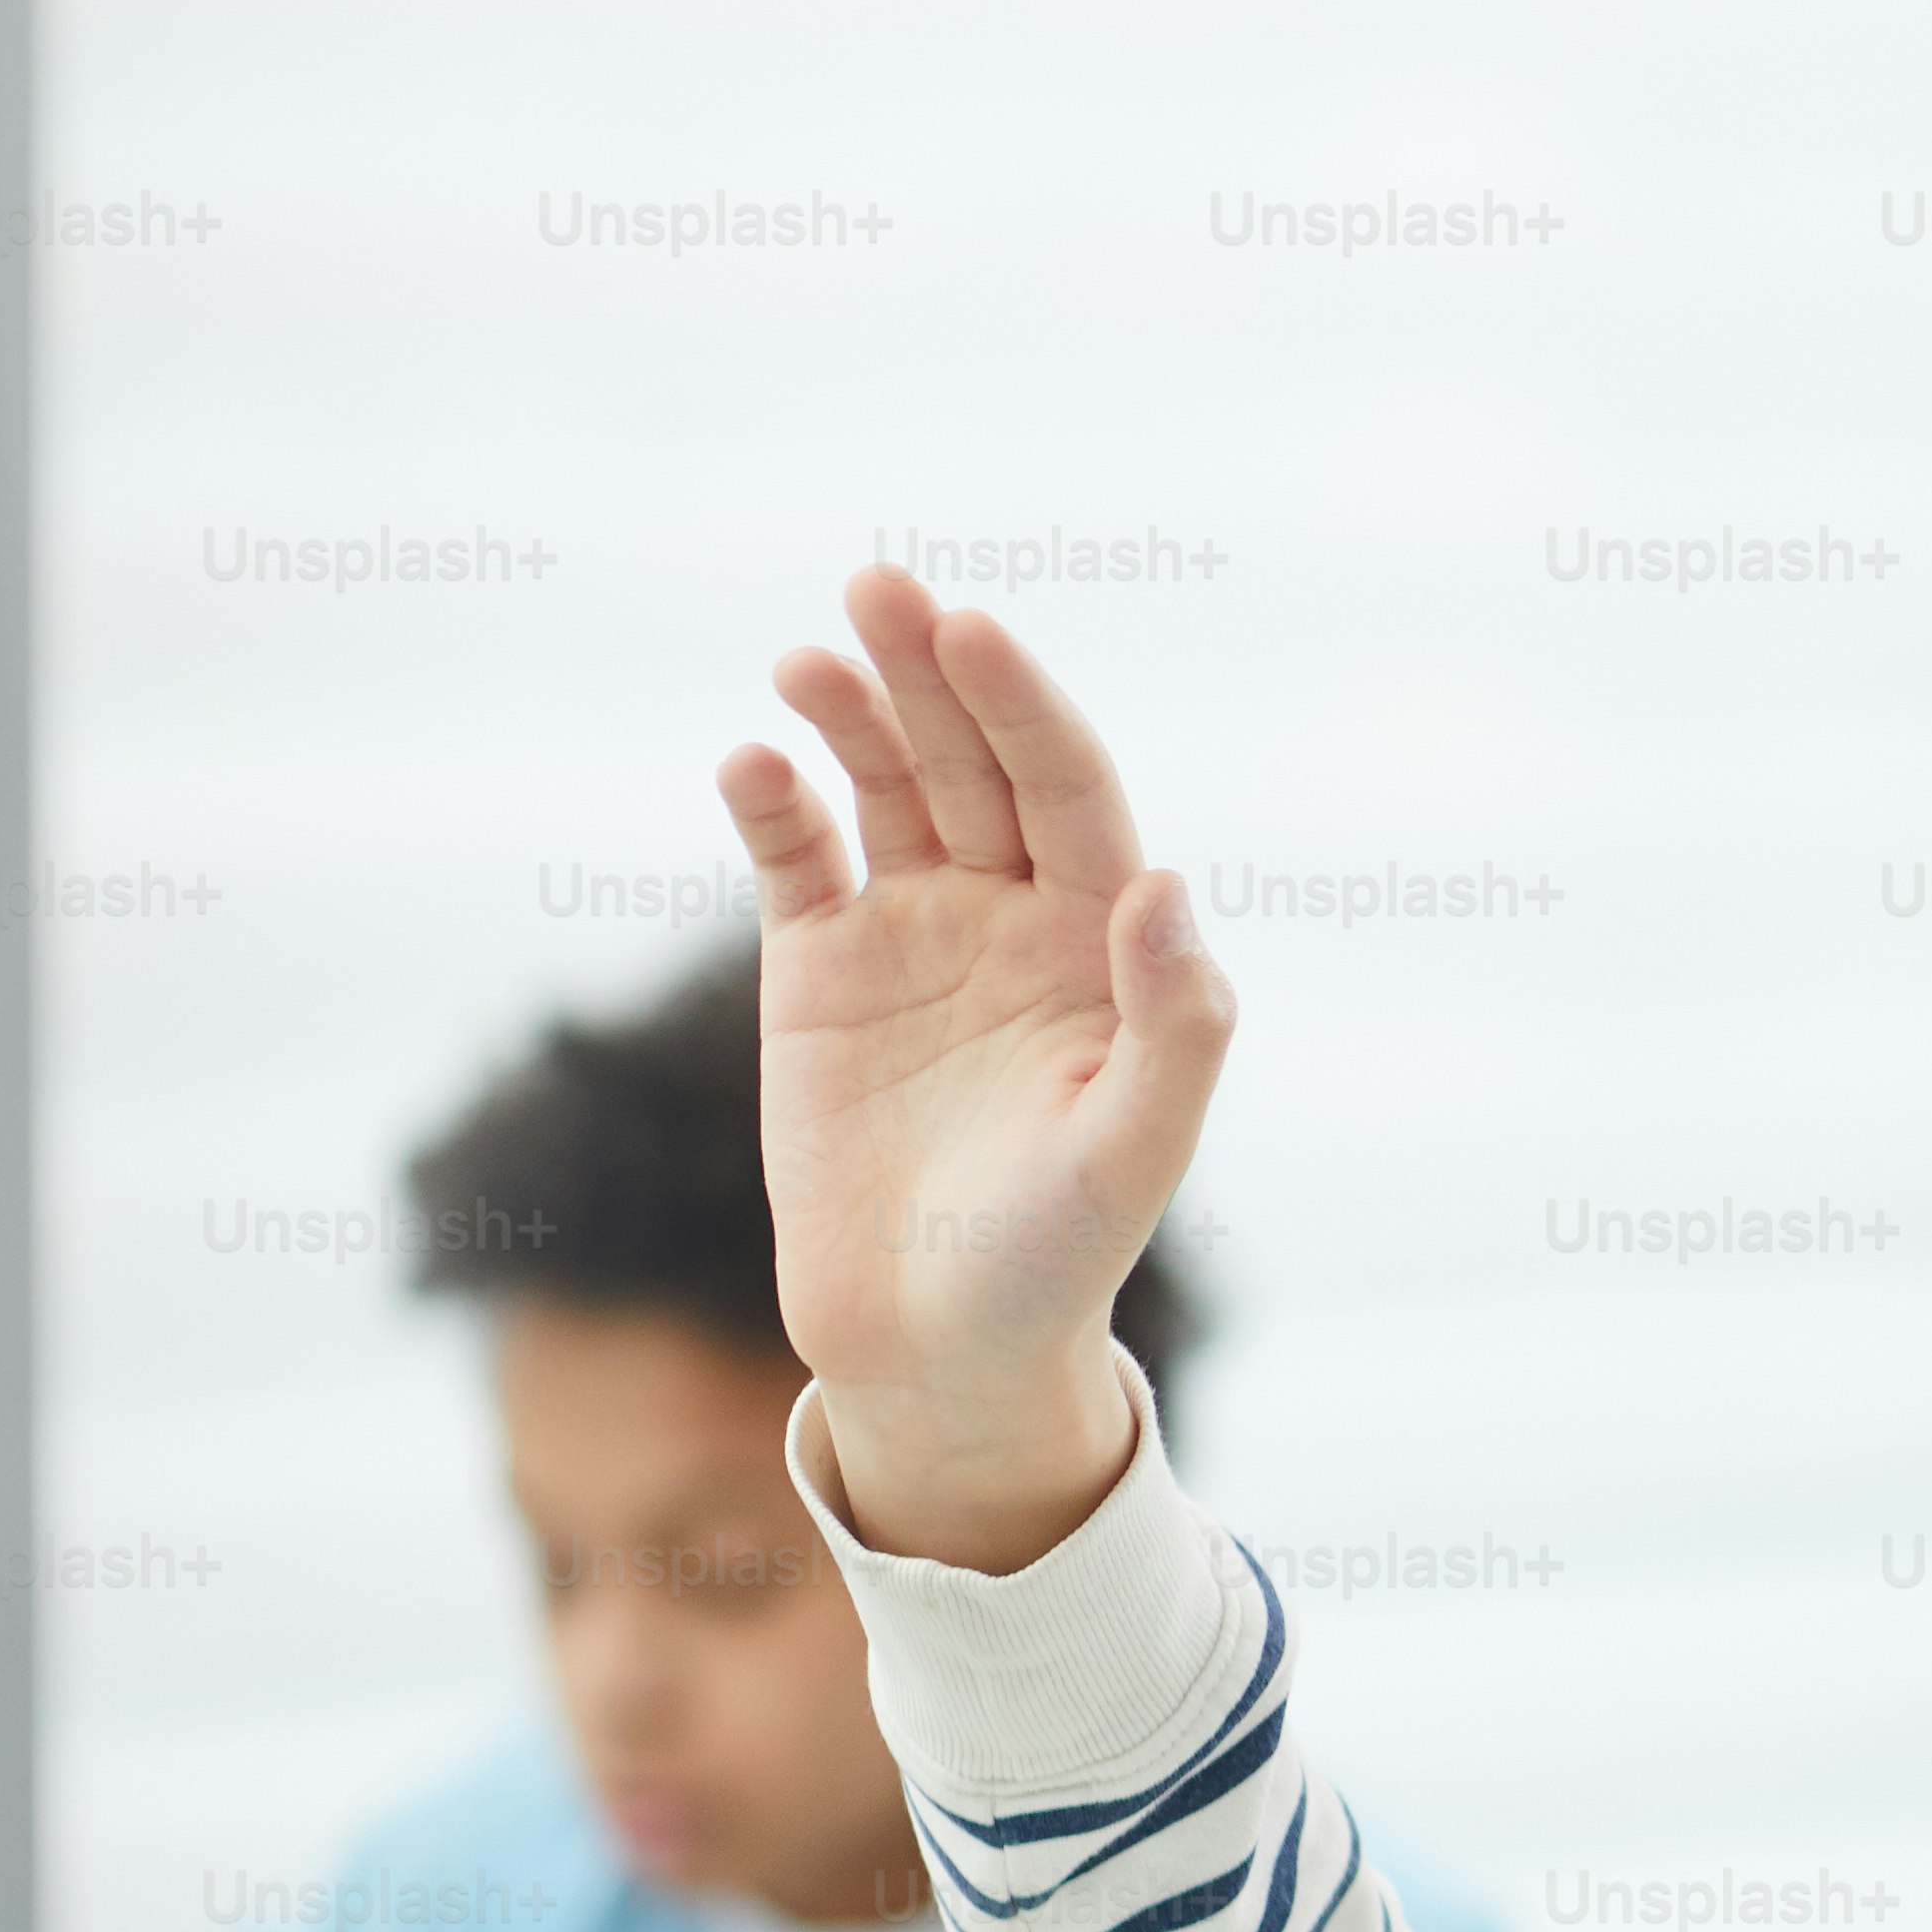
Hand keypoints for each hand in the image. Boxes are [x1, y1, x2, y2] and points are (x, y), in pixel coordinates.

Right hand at [722, 564, 1234, 1571]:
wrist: (938, 1343)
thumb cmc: (1058, 1253)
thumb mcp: (1137, 1148)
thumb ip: (1176, 1022)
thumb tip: (1168, 882)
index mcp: (1103, 939)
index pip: (1069, 789)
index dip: (1023, 707)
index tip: (971, 631)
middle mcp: (1013, 914)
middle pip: (972, 763)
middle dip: (929, 676)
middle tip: (879, 588)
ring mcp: (914, 932)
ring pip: (882, 789)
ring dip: (851, 716)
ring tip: (812, 660)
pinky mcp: (819, 971)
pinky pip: (797, 862)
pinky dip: (775, 808)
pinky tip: (755, 763)